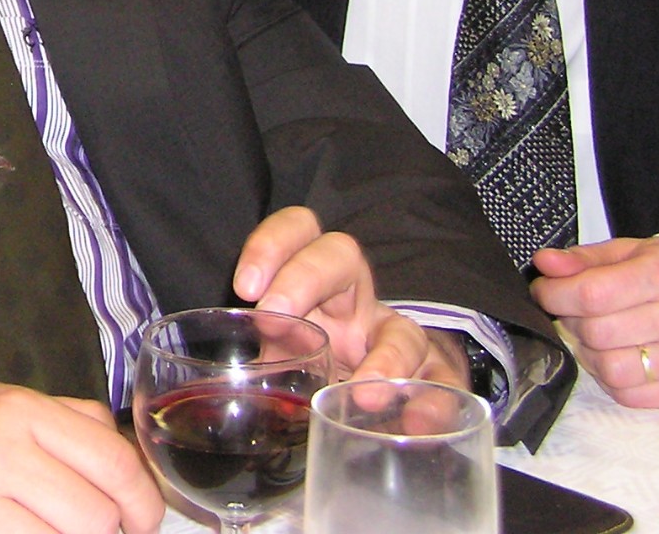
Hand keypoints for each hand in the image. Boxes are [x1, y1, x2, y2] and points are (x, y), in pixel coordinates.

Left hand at [235, 206, 466, 387]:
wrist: (379, 394)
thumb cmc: (314, 364)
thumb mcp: (280, 355)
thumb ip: (256, 358)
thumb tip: (216, 380)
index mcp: (314, 286)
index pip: (298, 232)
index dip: (271, 244)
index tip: (244, 286)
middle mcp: (355, 300)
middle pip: (342, 255)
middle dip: (306, 276)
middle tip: (274, 313)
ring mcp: (395, 338)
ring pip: (403, 327)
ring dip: (386, 359)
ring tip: (363, 393)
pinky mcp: (432, 377)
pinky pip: (443, 384)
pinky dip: (433, 404)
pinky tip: (416, 425)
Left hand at [530, 237, 658, 407]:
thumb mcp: (635, 252)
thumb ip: (585, 259)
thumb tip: (545, 264)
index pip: (591, 293)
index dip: (554, 294)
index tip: (545, 291)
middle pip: (596, 333)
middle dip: (571, 323)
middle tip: (574, 314)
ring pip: (610, 369)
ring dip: (590, 355)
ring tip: (598, 338)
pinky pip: (630, 396)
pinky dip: (612, 379)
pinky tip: (621, 357)